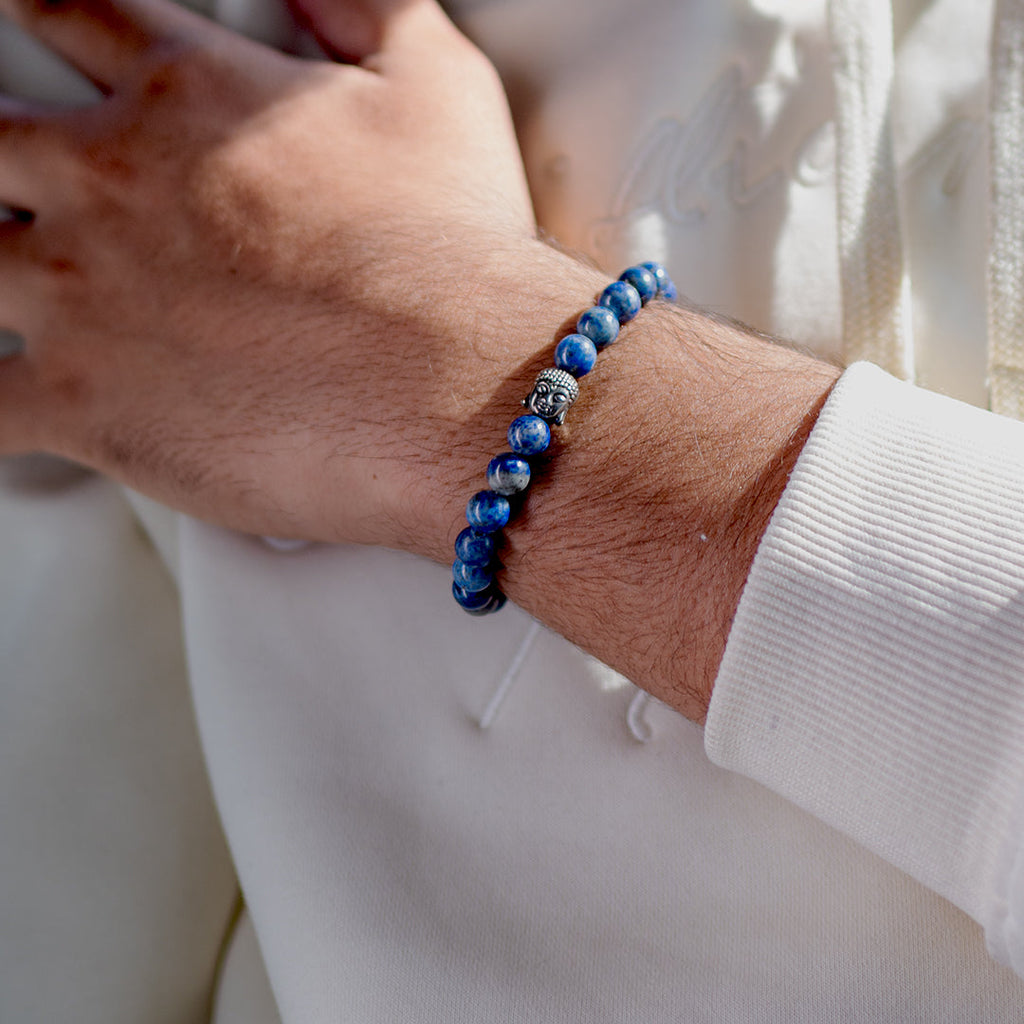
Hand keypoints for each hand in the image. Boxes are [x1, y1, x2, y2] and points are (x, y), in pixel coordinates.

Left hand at [0, 0, 565, 548]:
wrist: (455, 385)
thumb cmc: (451, 247)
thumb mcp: (439, 84)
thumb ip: (366, 5)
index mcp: (184, 98)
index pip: (73, 17)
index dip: (42, 13)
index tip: (24, 22)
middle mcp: (107, 183)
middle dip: (1, 155)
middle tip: (17, 182)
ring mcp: (80, 296)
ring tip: (15, 288)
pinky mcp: (83, 403)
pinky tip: (12, 404)